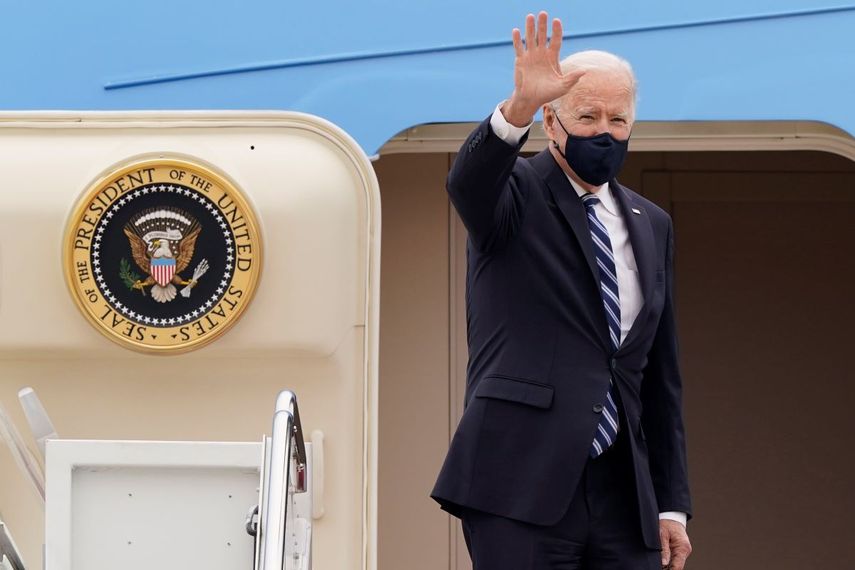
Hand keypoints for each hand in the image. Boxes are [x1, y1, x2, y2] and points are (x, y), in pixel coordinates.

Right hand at [503, 11, 585, 126]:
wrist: (531, 99)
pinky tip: (516, 30)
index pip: (555, 40)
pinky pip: (518, 47)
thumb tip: (585, 71)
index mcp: (552, 57)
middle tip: (543, 13)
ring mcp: (530, 55)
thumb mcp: (563, 87)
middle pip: (542, 35)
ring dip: (530, 27)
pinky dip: (517, 39)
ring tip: (530, 16)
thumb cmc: (548, 93)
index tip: (556, 21)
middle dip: (543, 25)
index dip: (556, 31)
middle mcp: (541, 53)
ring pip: (530, 38)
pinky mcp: (520, 60)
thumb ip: (572, 78)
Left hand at [660, 519, 691, 569]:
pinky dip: (669, 561)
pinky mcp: (680, 550)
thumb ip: (663, 550)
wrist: (672, 516)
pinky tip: (662, 561)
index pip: (677, 566)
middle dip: (668, 568)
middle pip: (677, 566)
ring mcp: (684, 551)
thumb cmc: (667, 523)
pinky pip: (675, 559)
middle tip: (657, 566)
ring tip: (658, 564)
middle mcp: (685, 551)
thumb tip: (663, 563)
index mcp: (682, 547)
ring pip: (676, 563)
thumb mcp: (662, 535)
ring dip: (668, 565)